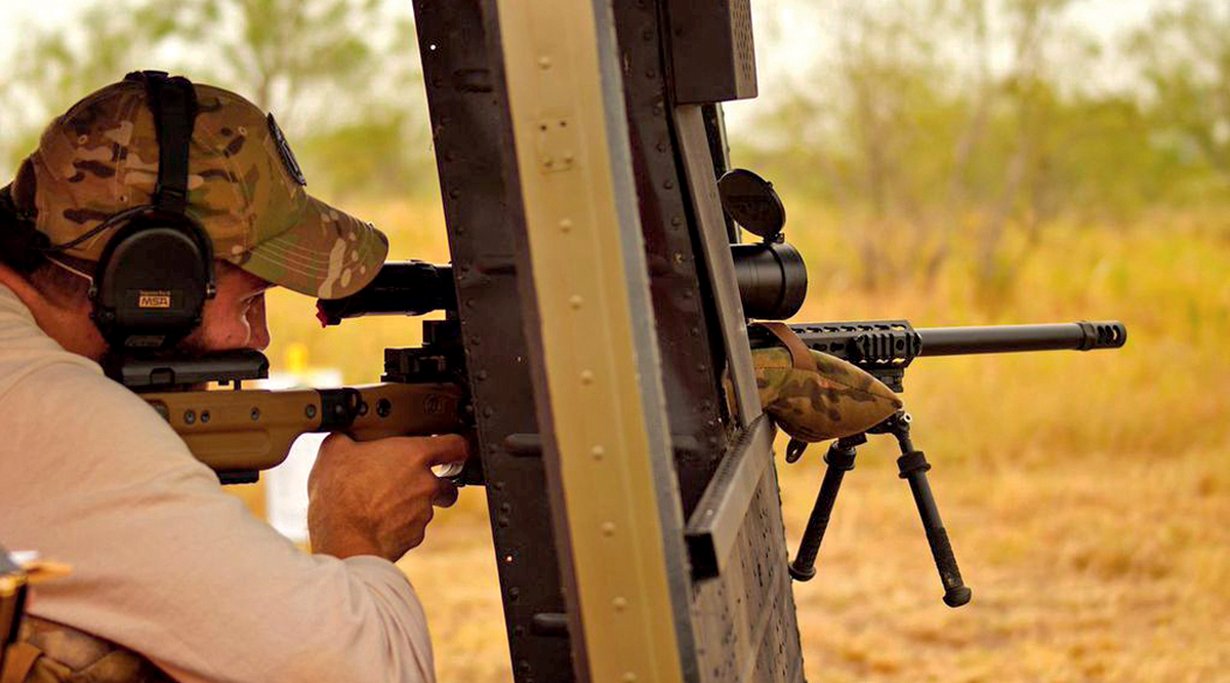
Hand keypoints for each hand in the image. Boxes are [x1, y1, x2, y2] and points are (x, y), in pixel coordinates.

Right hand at [307, 433, 469, 560]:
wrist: (343, 540)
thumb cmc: (341, 494)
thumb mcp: (334, 452)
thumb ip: (347, 438)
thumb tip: (342, 435)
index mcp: (414, 455)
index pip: (455, 445)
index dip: (455, 446)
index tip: (449, 448)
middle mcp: (426, 484)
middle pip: (448, 482)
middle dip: (436, 483)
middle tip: (412, 482)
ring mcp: (423, 513)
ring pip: (428, 507)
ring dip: (412, 506)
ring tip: (383, 505)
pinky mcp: (414, 537)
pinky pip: (413, 528)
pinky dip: (400, 526)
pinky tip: (377, 524)